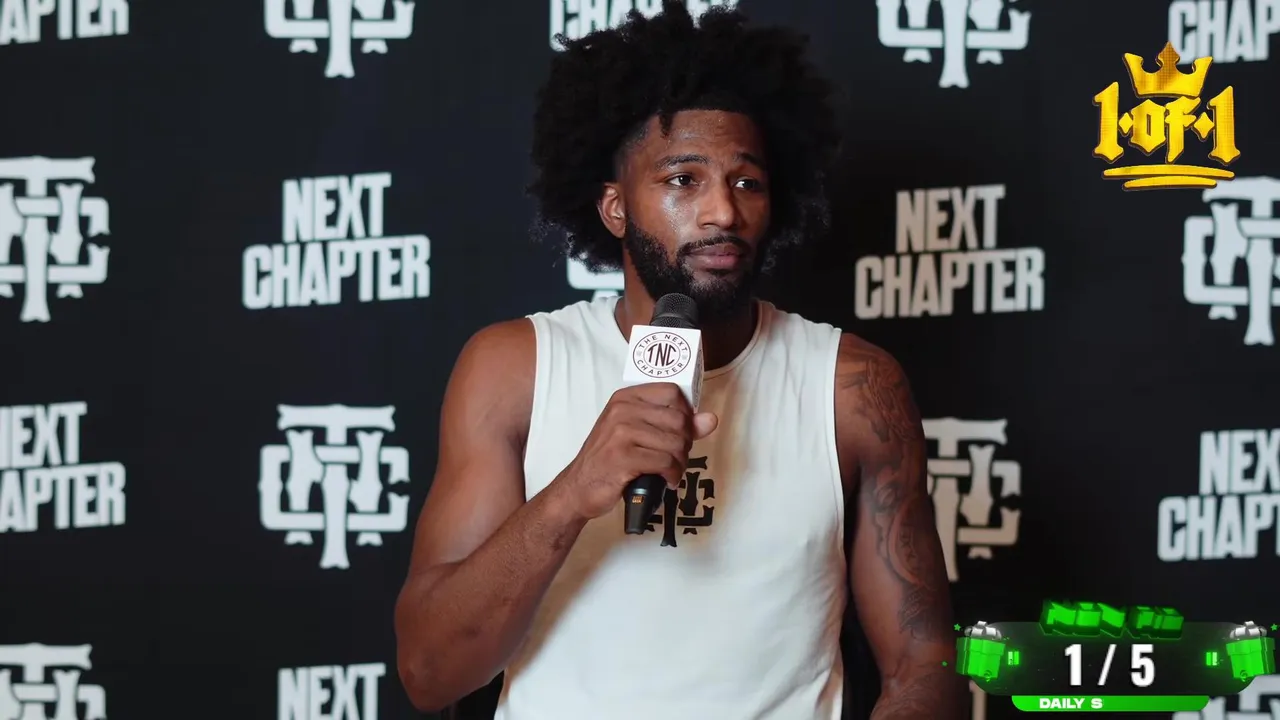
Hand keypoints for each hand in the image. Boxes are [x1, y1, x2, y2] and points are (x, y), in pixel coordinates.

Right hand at [551, 383, 717, 521]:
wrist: (579, 487)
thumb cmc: (610, 458)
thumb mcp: (640, 434)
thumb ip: (677, 425)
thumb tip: (711, 419)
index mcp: (626, 398)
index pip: (673, 392)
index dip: (686, 413)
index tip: (682, 431)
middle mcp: (622, 410)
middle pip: (679, 420)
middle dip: (685, 444)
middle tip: (676, 458)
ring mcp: (620, 433)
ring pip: (675, 443)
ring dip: (680, 463)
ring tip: (671, 471)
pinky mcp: (622, 457)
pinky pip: (666, 462)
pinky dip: (672, 476)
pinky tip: (666, 481)